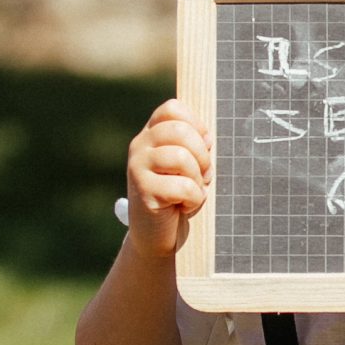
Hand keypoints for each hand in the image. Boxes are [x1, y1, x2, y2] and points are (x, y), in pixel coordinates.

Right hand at [125, 98, 211, 259]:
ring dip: (197, 179)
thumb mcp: (187, 166)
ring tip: (192, 192)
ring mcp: (137, 167)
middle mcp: (139, 146)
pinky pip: (182, 187)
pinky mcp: (143, 191)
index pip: (172, 109)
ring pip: (182, 157)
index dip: (196, 125)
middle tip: (203, 175)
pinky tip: (183, 207)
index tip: (203, 147)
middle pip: (180, 131)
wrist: (156, 236)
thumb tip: (207, 139)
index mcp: (151, 134)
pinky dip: (193, 200)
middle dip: (202, 155)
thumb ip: (194, 146)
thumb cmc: (177, 197)